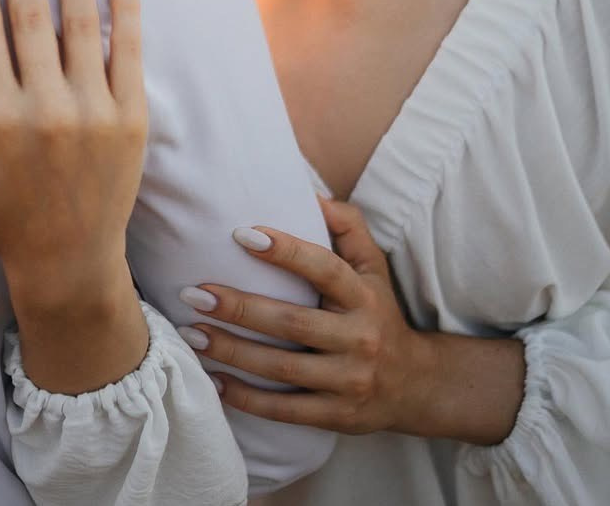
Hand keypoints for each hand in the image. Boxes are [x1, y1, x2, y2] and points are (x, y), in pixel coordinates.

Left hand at [180, 197, 426, 434]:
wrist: (417, 384)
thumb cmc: (379, 310)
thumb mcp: (373, 264)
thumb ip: (346, 224)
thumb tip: (309, 192)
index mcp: (363, 295)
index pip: (324, 269)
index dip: (285, 251)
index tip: (242, 234)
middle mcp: (358, 338)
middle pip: (292, 323)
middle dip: (239, 308)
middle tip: (194, 292)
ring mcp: (347, 381)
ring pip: (282, 369)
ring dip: (232, 352)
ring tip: (193, 334)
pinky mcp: (336, 416)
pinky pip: (285, 410)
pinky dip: (248, 399)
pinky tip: (215, 382)